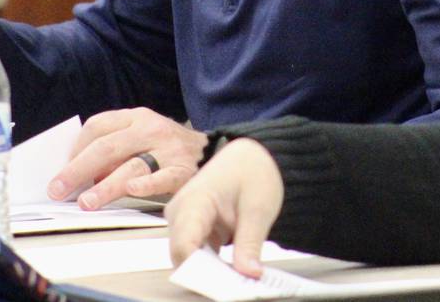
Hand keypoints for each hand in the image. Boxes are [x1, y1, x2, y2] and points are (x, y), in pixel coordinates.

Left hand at [48, 107, 207, 208]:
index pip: (97, 126)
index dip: (75, 149)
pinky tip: (132, 191)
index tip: (62, 171)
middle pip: (107, 147)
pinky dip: (147, 185)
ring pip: (131, 166)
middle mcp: (150, 129)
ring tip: (86, 202)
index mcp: (136, 118)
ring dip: (106, 185)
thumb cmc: (168, 149)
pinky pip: (163, 177)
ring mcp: (168, 149)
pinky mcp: (184, 170)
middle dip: (78, 169)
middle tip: (59, 189)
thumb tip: (81, 176)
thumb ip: (115, 150)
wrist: (215, 151)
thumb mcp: (142, 137)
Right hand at [166, 138, 282, 277]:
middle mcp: (180, 211)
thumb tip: (248, 273)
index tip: (222, 284)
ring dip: (210, 271)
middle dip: (206, 274)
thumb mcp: (259, 207)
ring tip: (236, 276)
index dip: (199, 271)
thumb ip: (250, 242)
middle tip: (235, 284)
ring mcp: (183, 220)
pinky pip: (195, 253)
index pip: (184, 246)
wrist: (251, 155)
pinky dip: (212, 264)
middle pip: (182, 255)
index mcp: (194, 200)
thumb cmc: (252, 170)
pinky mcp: (191, 228)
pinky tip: (232, 269)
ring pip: (187, 258)